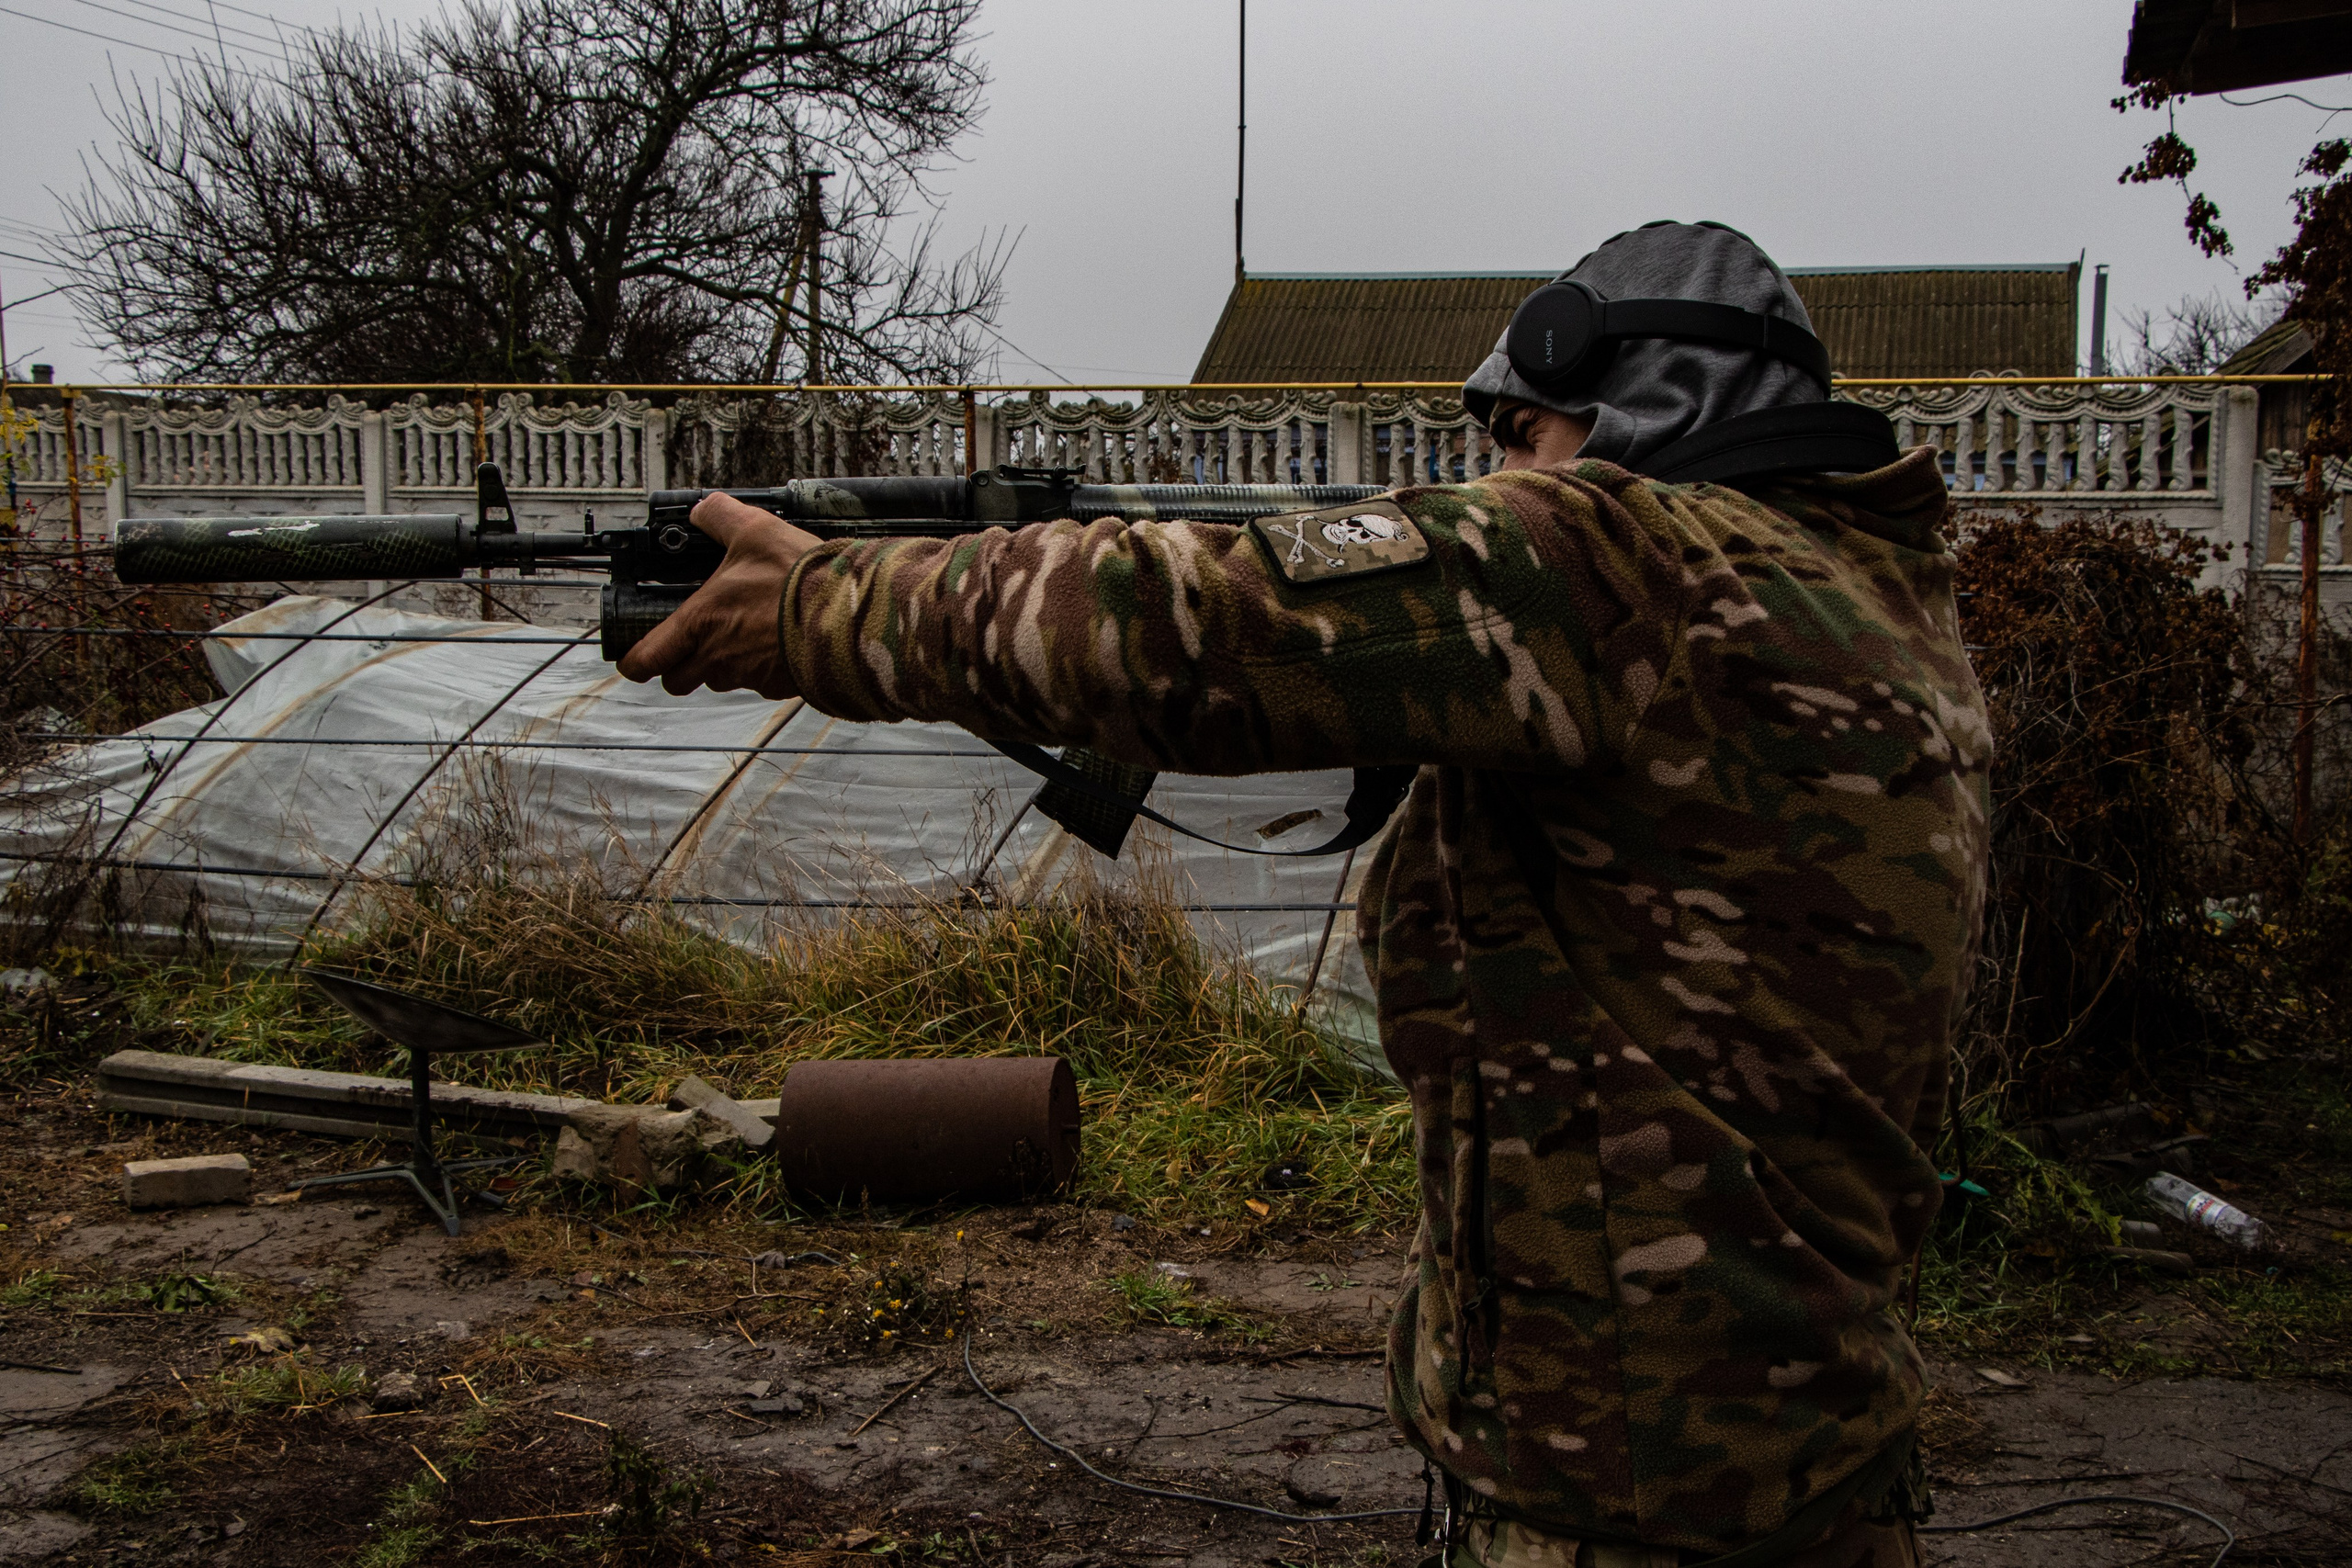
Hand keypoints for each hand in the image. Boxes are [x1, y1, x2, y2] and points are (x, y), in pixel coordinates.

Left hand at [615, 492, 822, 698]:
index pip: (647, 660)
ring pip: (720, 681)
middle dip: (679, 667)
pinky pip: (759, 683)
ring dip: (724, 665)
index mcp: (700, 623)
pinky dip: (763, 668)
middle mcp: (718, 657)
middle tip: (692, 645)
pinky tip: (780, 643)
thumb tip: (702, 510)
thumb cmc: (796, 578)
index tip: (636, 658)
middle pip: (678, 680)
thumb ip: (719, 517)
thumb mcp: (753, 530)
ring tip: (747, 635)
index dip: (636, 661)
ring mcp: (749, 676)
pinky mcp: (778, 687)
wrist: (847, 613)